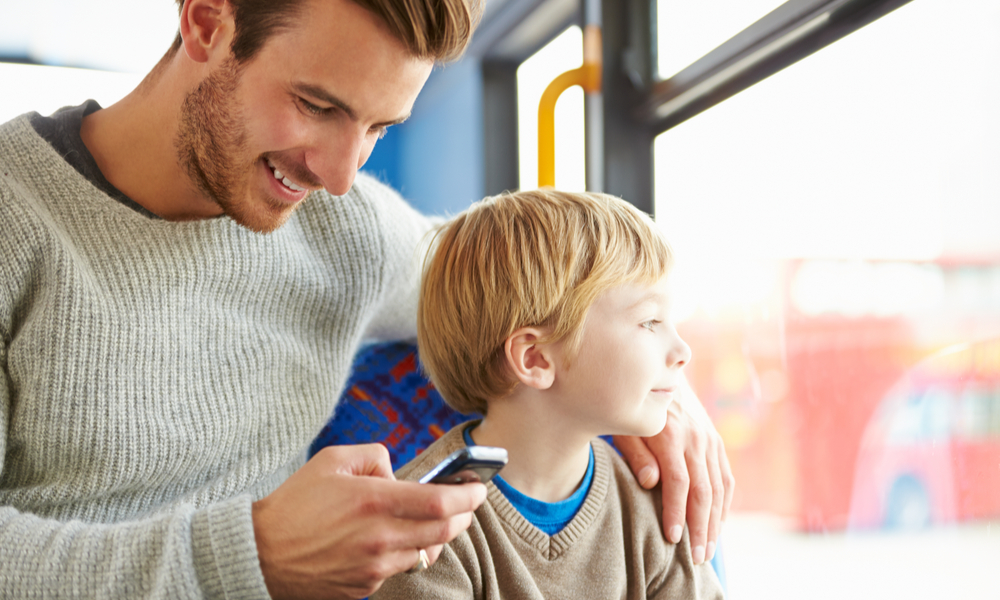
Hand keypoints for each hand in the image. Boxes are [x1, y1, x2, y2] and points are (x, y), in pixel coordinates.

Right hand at [252, 443, 486, 599]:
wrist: (260, 554)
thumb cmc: (295, 504)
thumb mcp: (332, 460)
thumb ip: (374, 455)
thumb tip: (398, 472)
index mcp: (374, 500)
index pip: (441, 503)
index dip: (469, 496)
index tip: (479, 488)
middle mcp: (380, 536)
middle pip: (445, 531)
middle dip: (464, 516)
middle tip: (467, 504)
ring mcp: (374, 566)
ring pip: (427, 552)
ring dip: (438, 536)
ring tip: (432, 521)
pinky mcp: (366, 586)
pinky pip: (400, 568)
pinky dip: (407, 553)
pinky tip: (394, 540)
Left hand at [614, 378, 733, 564]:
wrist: (660, 377)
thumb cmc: (633, 408)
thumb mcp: (626, 427)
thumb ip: (637, 455)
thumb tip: (651, 483)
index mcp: (670, 435)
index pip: (678, 482)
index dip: (675, 512)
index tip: (672, 538)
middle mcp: (696, 438)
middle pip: (703, 490)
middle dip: (700, 527)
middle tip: (695, 557)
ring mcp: (710, 440)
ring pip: (719, 488)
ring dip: (715, 522)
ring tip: (707, 550)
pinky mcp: (717, 443)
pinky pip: (726, 479)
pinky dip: (723, 504)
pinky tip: (717, 525)